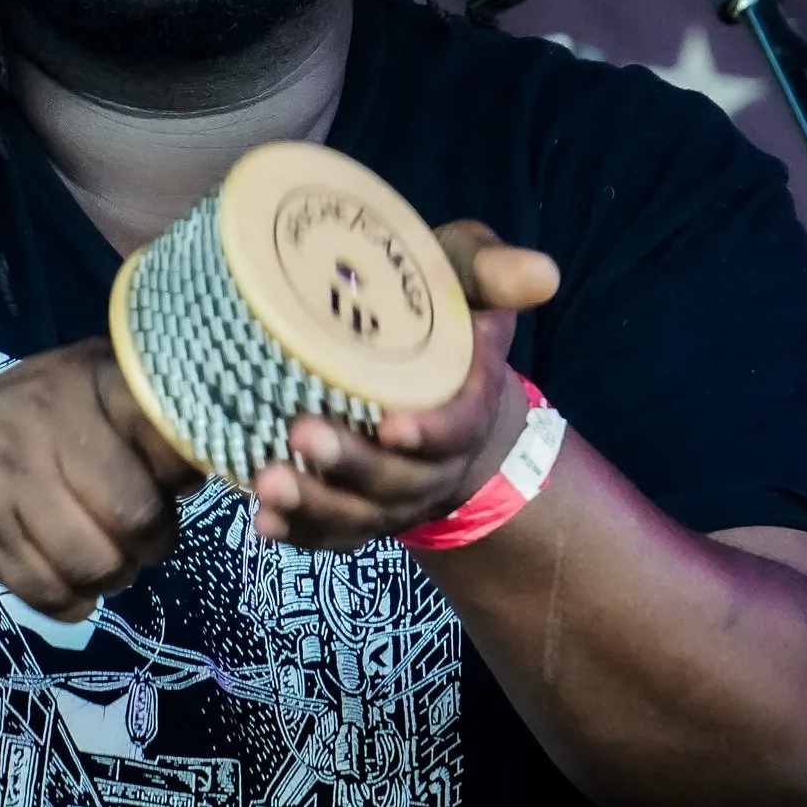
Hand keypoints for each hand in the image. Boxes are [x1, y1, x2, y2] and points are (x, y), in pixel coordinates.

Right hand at [0, 337, 201, 619]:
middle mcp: (42, 424)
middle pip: (136, 517)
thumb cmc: (28, 424)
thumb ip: (147, 415)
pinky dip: (71, 601)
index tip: (170, 487)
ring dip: (111, 578)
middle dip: (149, 543)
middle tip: (140, 540)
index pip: (167, 438)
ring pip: (96, 565)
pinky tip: (63, 578)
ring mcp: (5, 483)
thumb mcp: (83, 391)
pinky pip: (52, 594)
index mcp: (83, 381)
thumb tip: (223, 454)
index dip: (181, 478)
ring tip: (102, 561)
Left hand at [250, 221, 560, 551]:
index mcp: (469, 407)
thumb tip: (543, 271)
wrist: (430, 381)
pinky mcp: (357, 512)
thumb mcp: (467, 282)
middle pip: (399, 480)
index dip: (429, 432)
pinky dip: (299, 534)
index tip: (390, 423)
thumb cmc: (440, 319)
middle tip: (302, 433)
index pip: (458, 430)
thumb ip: (494, 273)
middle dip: (352, 465)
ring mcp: (394, 496)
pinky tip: (263, 522)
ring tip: (269, 482)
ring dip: (316, 505)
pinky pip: (331, 535)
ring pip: (361, 516)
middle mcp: (435, 464)